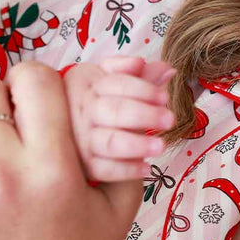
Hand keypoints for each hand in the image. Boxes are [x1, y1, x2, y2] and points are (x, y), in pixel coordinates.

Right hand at [64, 56, 174, 181]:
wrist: (70, 132)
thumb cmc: (98, 101)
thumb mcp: (110, 81)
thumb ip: (137, 74)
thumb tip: (168, 69)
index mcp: (85, 84)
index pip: (115, 83)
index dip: (142, 90)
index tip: (164, 97)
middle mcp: (80, 111)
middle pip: (113, 111)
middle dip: (144, 114)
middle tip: (170, 120)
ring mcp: (80, 140)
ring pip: (110, 142)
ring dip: (138, 144)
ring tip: (161, 146)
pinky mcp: (85, 165)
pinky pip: (106, 170)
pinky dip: (127, 170)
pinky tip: (147, 168)